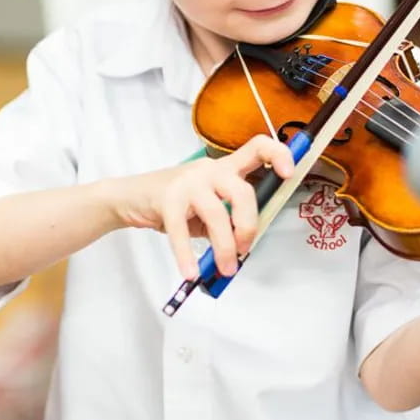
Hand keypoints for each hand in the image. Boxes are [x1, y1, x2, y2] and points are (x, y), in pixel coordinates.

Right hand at [116, 134, 293, 279]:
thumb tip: (246, 246)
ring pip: (217, 213)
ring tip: (224, 268)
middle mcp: (210, 169)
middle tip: (244, 249)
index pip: (257, 148)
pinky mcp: (167, 198)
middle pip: (242, 191)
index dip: (278, 155)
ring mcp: (188, 181)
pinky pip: (181, 230)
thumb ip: (229, 218)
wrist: (130, 197)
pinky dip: (187, 255)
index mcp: (225, 168)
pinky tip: (191, 271)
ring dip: (224, 247)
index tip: (289, 174)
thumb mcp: (208, 206)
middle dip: (248, 225)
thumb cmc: (175, 202)